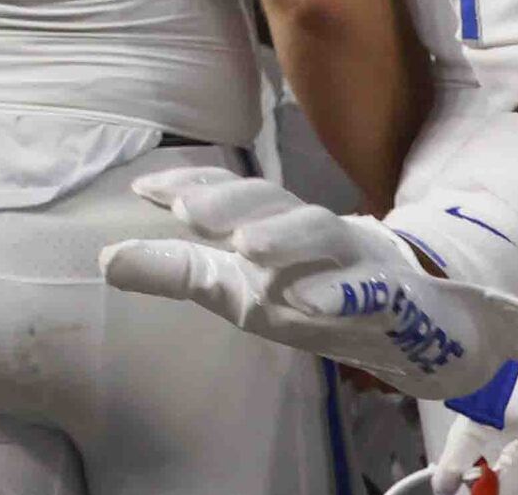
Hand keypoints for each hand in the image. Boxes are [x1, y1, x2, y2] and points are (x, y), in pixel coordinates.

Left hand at [98, 171, 517, 399]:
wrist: (413, 330)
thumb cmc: (313, 297)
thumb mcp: (237, 291)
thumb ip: (176, 273)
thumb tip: (104, 258)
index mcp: (276, 226)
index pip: (234, 195)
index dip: (195, 186)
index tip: (148, 189)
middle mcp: (314, 232)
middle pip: (275, 202)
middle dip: (231, 201)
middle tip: (188, 212)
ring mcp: (356, 260)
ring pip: (323, 233)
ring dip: (284, 236)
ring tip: (244, 248)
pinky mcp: (394, 299)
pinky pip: (371, 291)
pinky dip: (339, 292)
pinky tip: (306, 300)